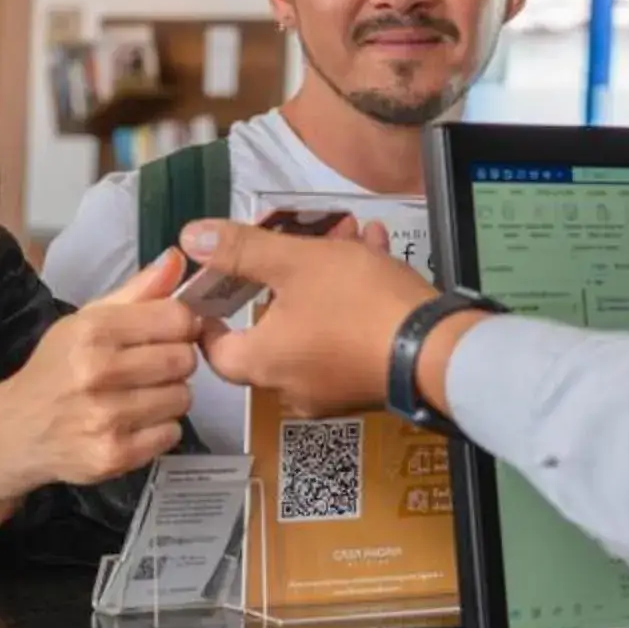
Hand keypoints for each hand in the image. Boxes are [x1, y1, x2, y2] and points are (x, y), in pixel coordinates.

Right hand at [0, 250, 199, 510]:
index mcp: (92, 331)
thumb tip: (177, 258)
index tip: (168, 333)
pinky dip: (161, 428)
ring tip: (141, 395)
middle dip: (176, 362)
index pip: (177, 318)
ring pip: (182, 398)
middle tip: (152, 368)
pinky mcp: (114, 455)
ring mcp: (106, 418)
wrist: (16, 430)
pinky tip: (135, 422)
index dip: (181, 325)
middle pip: (184, 359)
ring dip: (169, 396)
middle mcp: (97, 373)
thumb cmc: (57, 369)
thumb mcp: (87, 321)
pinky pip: (172, 433)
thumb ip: (137, 291)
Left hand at [188, 218, 447, 417]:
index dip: (210, 314)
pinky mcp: (366, 383)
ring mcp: (331, 390)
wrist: (437, 349)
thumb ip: (240, 249)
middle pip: (270, 329)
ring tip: (348, 239)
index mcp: (262, 363)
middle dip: (283, 277)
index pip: (214, 348)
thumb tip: (191, 237)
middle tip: (293, 246)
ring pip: (313, 325)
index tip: (216, 287)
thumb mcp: (295, 262)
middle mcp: (290, 386)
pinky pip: (345, 335)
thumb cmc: (359, 307)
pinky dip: (352, 299)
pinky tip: (374, 255)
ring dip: (324, 279)